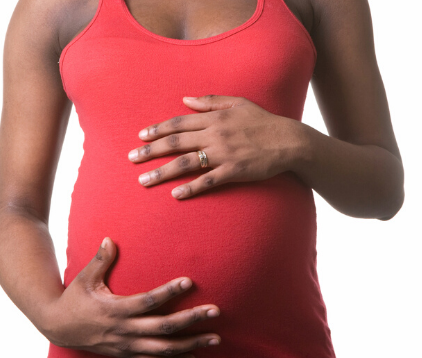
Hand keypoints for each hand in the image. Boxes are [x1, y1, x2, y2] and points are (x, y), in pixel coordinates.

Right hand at [41, 237, 220, 357]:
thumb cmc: (74, 298)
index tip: (189, 281)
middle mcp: (124, 330)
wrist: (58, 327)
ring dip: (191, 344)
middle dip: (191, 320)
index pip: (148, 300)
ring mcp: (127, 345)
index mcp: (115, 309)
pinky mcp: (127, 354)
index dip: (169, 292)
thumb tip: (109, 239)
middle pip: (164, 327)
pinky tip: (193, 357)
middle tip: (214, 311)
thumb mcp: (84, 278)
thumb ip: (100, 260)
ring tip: (214, 338)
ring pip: (164, 348)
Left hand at [127, 95, 306, 198]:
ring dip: (162, 172)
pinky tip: (175, 195)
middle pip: (175, 143)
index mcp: (214, 118)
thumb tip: (184, 98)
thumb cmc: (262, 121)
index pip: (178, 123)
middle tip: (131, 158)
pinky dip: (191, 188)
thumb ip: (209, 101)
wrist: (289, 141)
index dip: (157, 130)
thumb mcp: (237, 103)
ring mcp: (223, 154)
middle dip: (150, 151)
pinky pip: (207, 181)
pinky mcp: (233, 172)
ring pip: (186, 163)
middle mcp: (215, 135)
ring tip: (144, 180)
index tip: (140, 137)